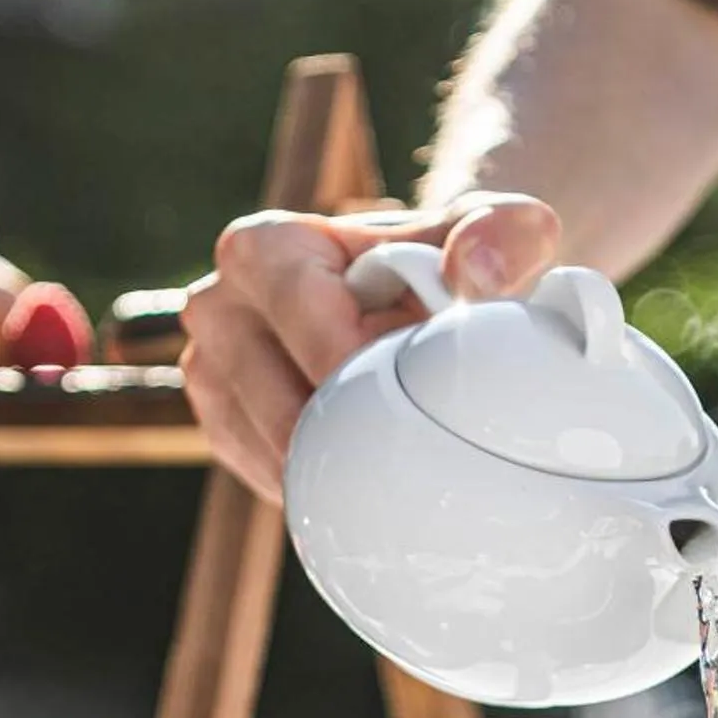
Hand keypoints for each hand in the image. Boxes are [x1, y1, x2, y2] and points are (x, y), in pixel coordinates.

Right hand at [179, 194, 562, 501]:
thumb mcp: (500, 233)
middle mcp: (219, 307)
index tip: (413, 396)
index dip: (358, 360)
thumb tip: (473, 275)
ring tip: (401, 456)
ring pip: (267, 447)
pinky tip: (366, 470)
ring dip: (337, 464)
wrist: (423, 302)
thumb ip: (505, 235)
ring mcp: (211, 372)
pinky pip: (263, 476)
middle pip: (276, 397)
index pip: (299, 310)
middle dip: (353, 426)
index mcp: (263, 248)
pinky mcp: (223, 428)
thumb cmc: (455, 264)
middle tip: (418, 447)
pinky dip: (319, 484)